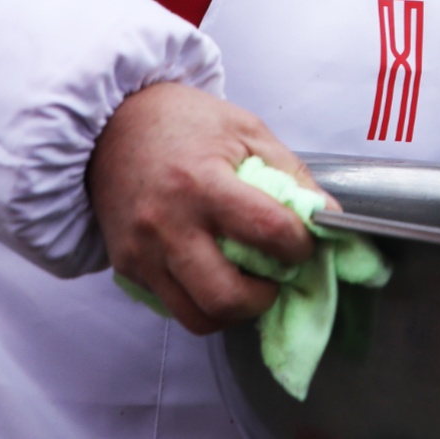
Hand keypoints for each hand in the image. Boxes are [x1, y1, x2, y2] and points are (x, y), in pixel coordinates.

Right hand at [89, 81, 336, 334]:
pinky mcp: (127, 267)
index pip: (267, 231)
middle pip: (226, 296)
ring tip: (248, 283)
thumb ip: (291, 173)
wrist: (111, 125)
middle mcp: (169, 225)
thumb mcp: (246, 130)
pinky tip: (215, 274)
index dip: (299, 245)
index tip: (305, 242)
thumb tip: (327, 215)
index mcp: (202, 184)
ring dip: (234, 310)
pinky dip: (202, 301)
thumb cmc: (184, 122)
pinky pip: (172, 306)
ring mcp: (143, 252)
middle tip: (277, 277)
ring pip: (197, 316)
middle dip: (265, 298)